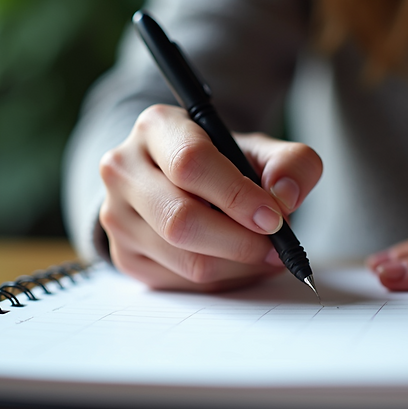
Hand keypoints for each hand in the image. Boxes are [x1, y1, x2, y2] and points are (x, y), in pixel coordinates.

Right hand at [98, 104, 322, 291]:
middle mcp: (123, 168)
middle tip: (276, 247)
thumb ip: (291, 163)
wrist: (184, 183)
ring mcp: (116, 215)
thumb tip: (284, 197)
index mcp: (156, 127)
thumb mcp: (263, 151)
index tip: (273, 218)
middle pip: (181, 219)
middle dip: (240, 241)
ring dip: (237, 266)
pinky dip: (221, 280)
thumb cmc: (224, 164)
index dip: (237, 196)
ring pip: (183, 258)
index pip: (191, 163)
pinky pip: (179, 282)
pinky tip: (236, 262)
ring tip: (264, 255)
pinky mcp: (123, 254)